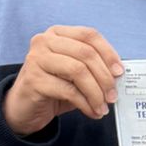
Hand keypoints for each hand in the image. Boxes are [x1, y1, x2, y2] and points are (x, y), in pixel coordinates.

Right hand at [3, 27, 123, 136]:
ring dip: (96, 93)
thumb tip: (119, 74)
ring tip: (103, 107)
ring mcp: (36, 59)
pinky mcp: (34, 80)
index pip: (89, 35)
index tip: (119, 73)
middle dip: (105, 78)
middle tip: (113, 96)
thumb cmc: (55, 87)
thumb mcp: (76, 73)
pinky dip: (86, 104)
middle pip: (86, 53)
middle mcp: (44, 41)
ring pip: (78, 71)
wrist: (26, 107)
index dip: (108, 53)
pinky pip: (69, 91)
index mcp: (57, 33)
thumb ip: (94, 67)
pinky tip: (91, 112)